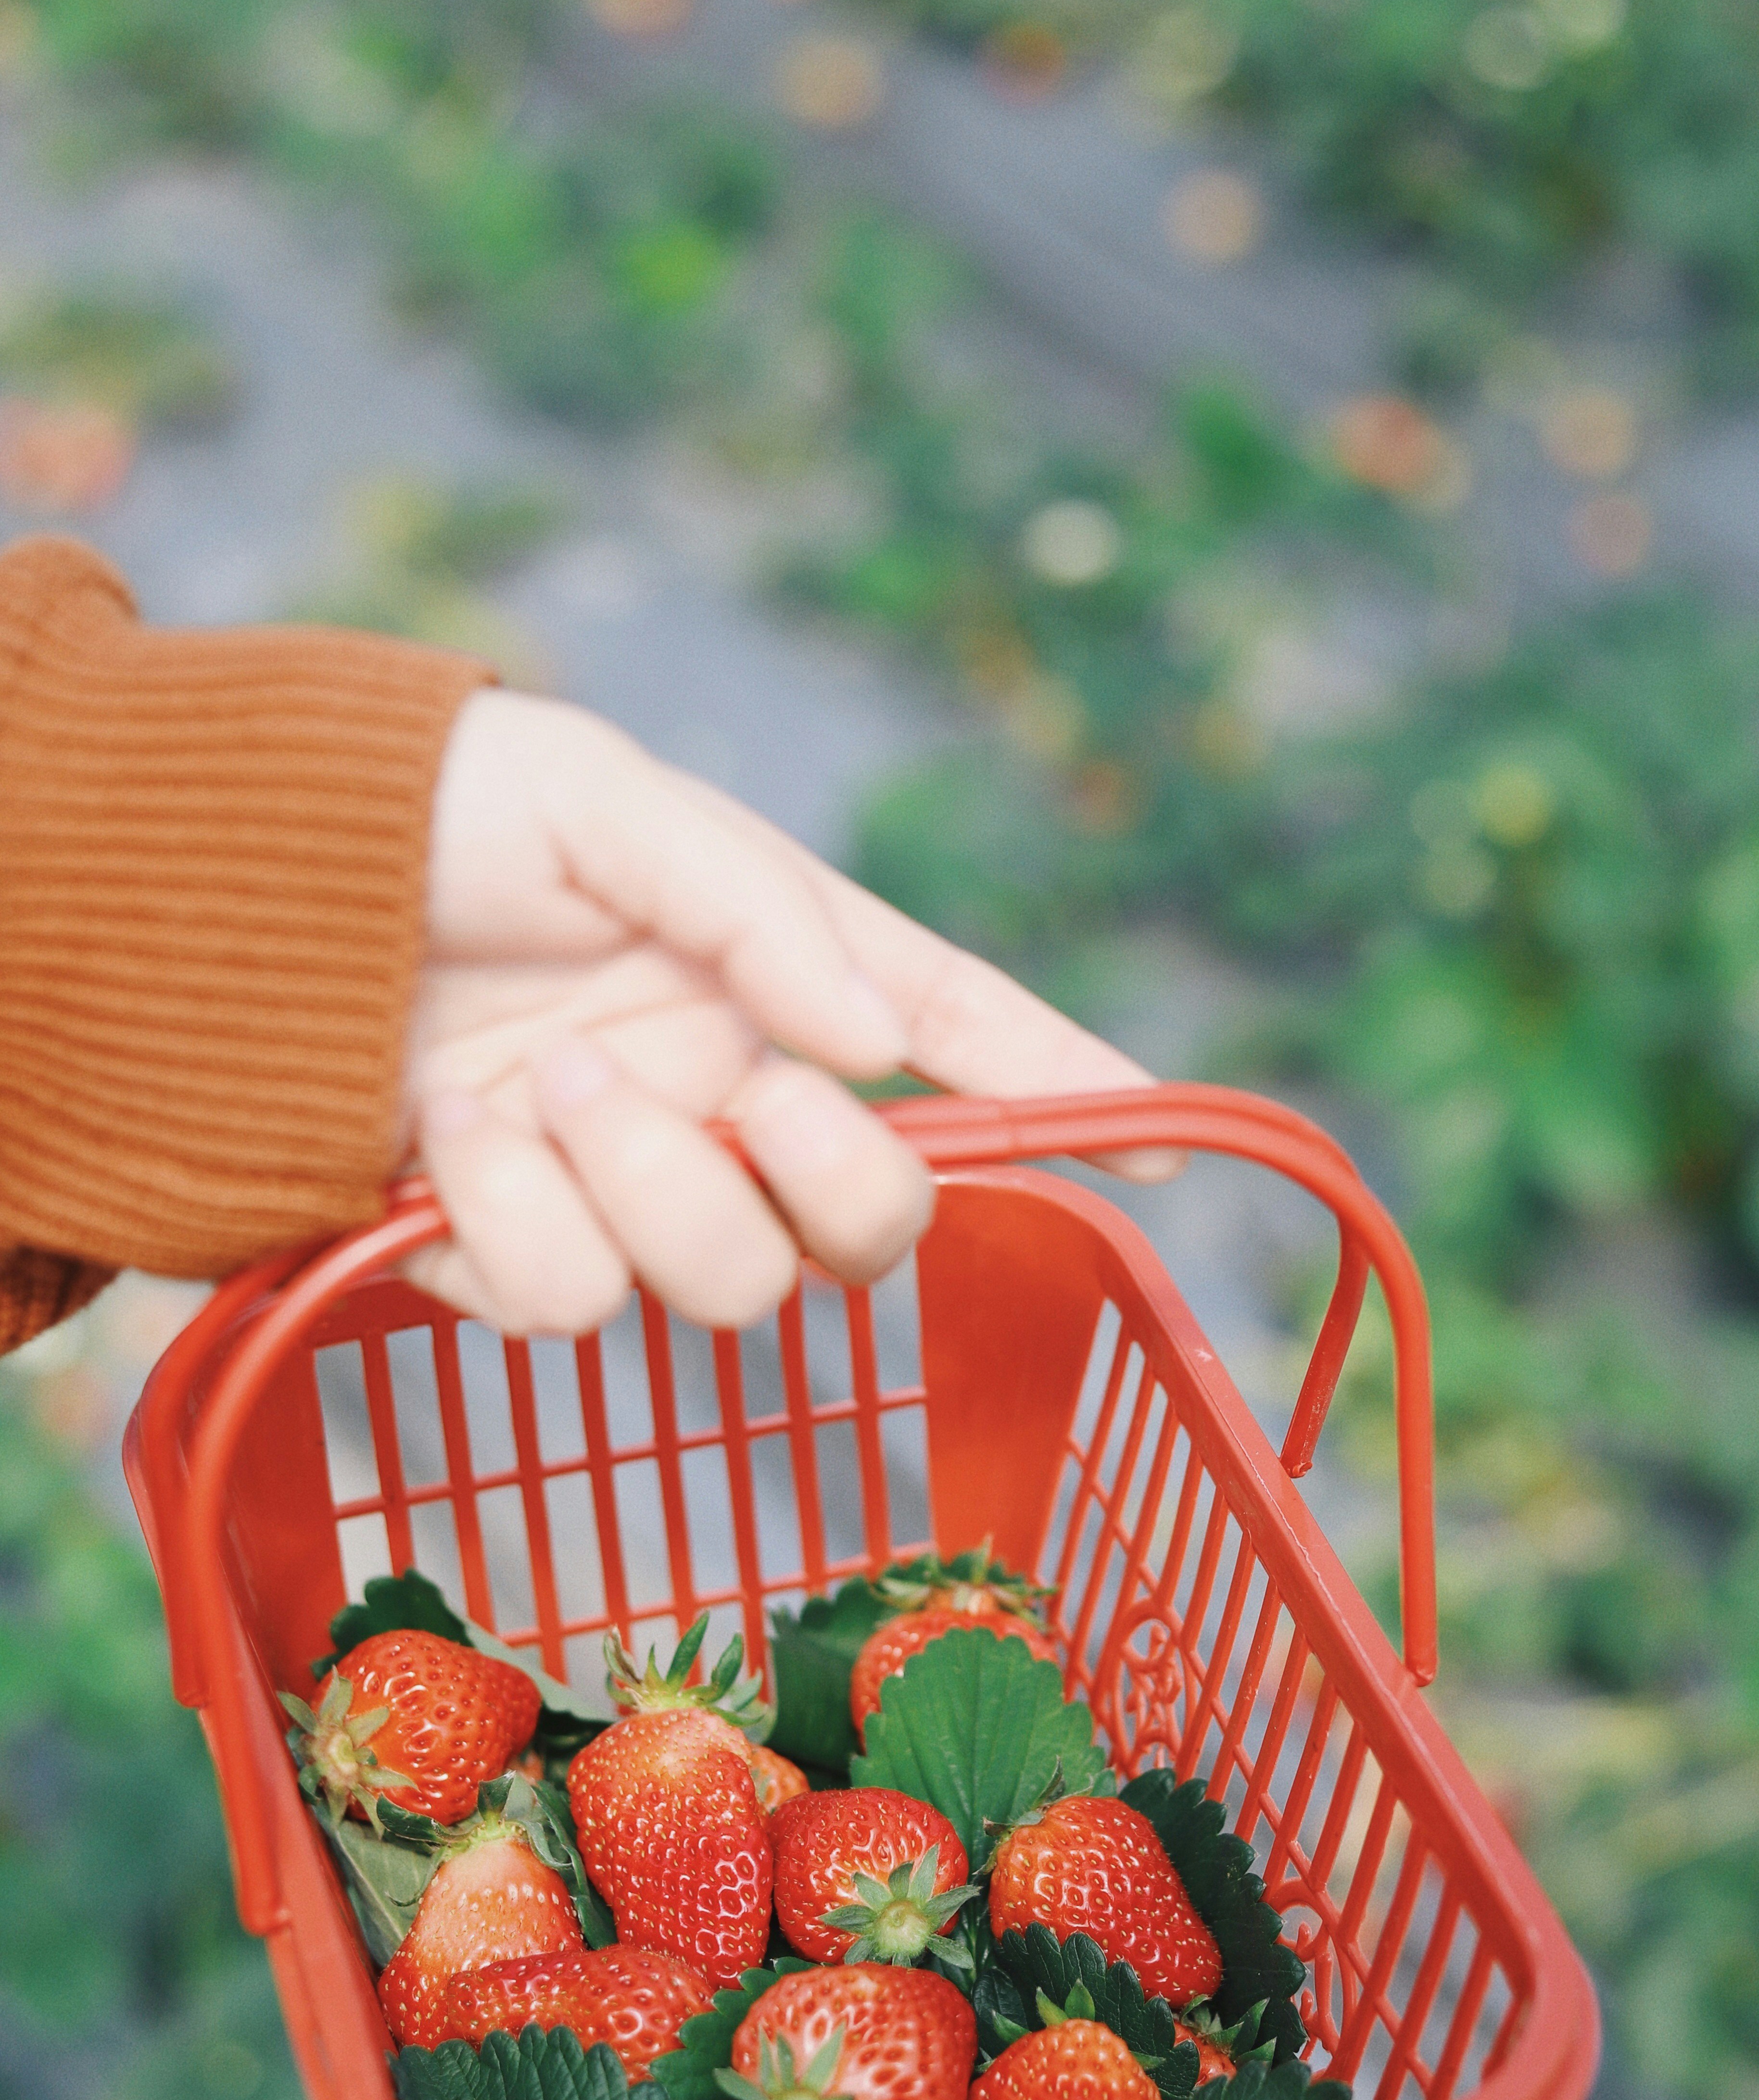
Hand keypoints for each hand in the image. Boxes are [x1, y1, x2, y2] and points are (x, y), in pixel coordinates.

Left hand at [403, 689, 1173, 1335]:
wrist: (245, 889)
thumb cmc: (434, 809)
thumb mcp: (608, 799)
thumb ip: (761, 914)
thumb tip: (868, 1046)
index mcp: (775, 977)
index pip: (956, 1045)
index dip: (1070, 1097)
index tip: (1171, 1153)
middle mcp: (723, 1099)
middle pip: (871, 1225)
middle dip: (838, 1180)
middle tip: (753, 1094)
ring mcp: (624, 1190)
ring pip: (729, 1287)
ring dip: (648, 1186)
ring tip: (538, 1082)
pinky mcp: (514, 1259)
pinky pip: (568, 1301)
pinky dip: (510, 1214)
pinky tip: (448, 1136)